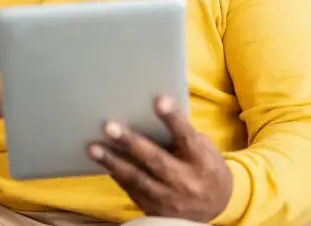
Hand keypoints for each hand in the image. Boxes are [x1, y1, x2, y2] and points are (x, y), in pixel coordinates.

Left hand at [88, 96, 232, 221]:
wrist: (217, 205)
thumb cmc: (205, 165)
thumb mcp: (203, 147)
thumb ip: (181, 134)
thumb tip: (150, 111)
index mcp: (201, 159)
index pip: (186, 136)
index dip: (173, 118)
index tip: (158, 99)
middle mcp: (186, 181)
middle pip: (156, 159)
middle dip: (131, 142)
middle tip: (110, 126)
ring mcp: (170, 198)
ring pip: (138, 178)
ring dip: (113, 162)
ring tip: (93, 148)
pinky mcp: (156, 211)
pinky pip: (132, 190)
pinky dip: (117, 175)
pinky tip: (104, 162)